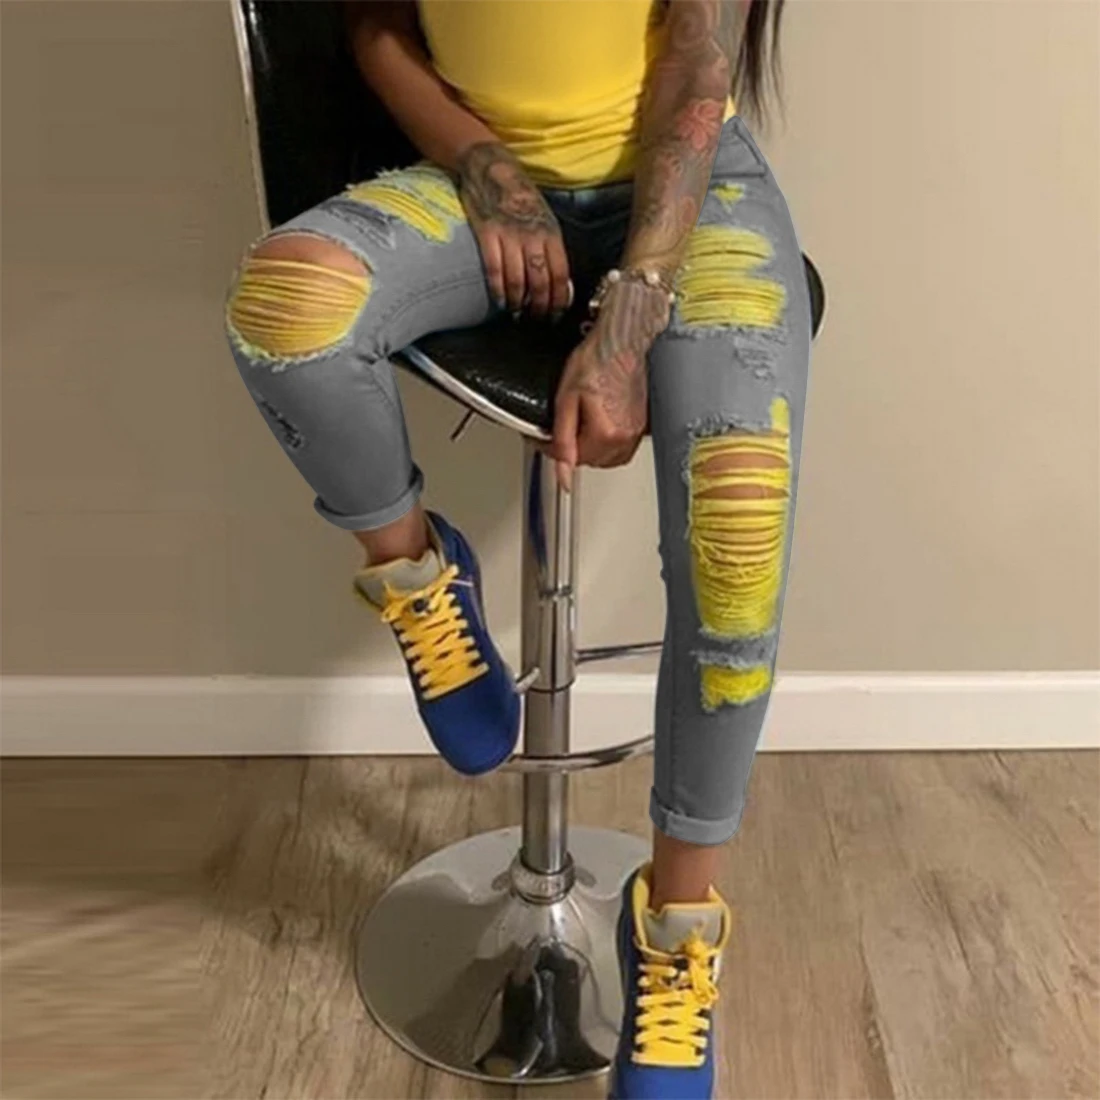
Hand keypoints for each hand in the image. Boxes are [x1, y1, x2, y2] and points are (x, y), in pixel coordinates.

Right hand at [456, 143, 570, 317]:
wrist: (492, 168)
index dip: (559, 300)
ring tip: (517, 312)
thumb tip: (556, 280)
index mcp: (551, 233)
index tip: (556, 314)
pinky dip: (499, 290)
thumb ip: (550, 247)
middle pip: (541, 282)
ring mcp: (510, 235)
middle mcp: (533, 236)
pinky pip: (495, 270)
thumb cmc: (521, 196)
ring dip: (519, 302)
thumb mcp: (545, 218)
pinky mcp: (488, 234)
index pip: (561, 275)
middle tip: (536, 319)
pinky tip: (501, 301)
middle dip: (540, 307)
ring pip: (518, 280)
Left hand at [550, 280, 671, 487]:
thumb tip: (561, 474)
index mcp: (605, 434)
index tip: (545, 434)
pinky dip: (609, 443)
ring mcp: (637, 431)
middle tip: (563, 425)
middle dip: (575, 449)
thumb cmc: (596, 360)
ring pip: (609, 459)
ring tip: (582, 425)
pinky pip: (623, 448)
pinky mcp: (643, 424)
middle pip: (592, 462)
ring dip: (593, 449)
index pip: (574, 459)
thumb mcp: (565, 400)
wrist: (620, 341)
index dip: (554, 448)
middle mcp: (625, 437)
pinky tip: (600, 426)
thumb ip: (561, 441)